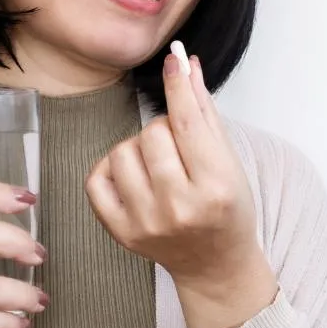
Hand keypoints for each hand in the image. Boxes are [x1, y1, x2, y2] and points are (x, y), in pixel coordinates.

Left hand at [86, 53, 277, 327]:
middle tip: (179, 148)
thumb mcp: (229, 160)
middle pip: (153, 133)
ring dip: (139, 148)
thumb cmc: (228, 207)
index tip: (172, 63)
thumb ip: (205, 111)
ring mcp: (146, 222)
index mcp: (215, 186)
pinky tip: (134, 176)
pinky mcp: (121, 232)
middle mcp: (179, 206)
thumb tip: (185, 64)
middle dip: (165, 129)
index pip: (189, 124)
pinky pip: (97, 178)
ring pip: (123, 150)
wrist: (215, 264)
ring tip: (159, 165)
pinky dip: (112, 168)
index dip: (178, 87)